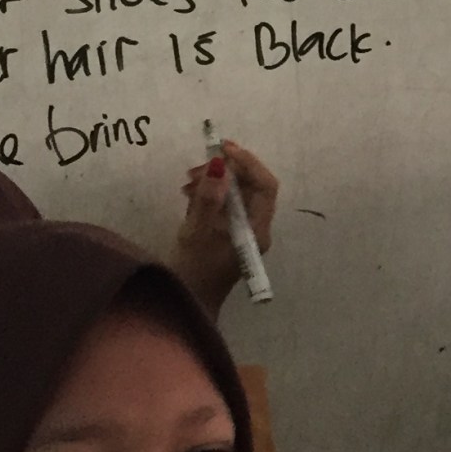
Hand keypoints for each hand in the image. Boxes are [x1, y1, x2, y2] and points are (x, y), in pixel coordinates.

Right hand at [169, 139, 279, 316]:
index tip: (223, 148)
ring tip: (186, 183)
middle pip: (250, 187)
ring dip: (214, 181)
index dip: (247, 163)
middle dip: (225, 171)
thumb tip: (219, 166)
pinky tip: (189, 195)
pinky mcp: (228, 232)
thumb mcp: (196, 232)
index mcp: (257, 229)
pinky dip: (209, 194)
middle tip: (194, 169)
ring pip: (236, 193)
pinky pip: (225, 204)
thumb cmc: (192, 272)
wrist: (185, 303)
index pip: (265, 186)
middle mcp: (256, 228)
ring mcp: (242, 231)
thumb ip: (207, 198)